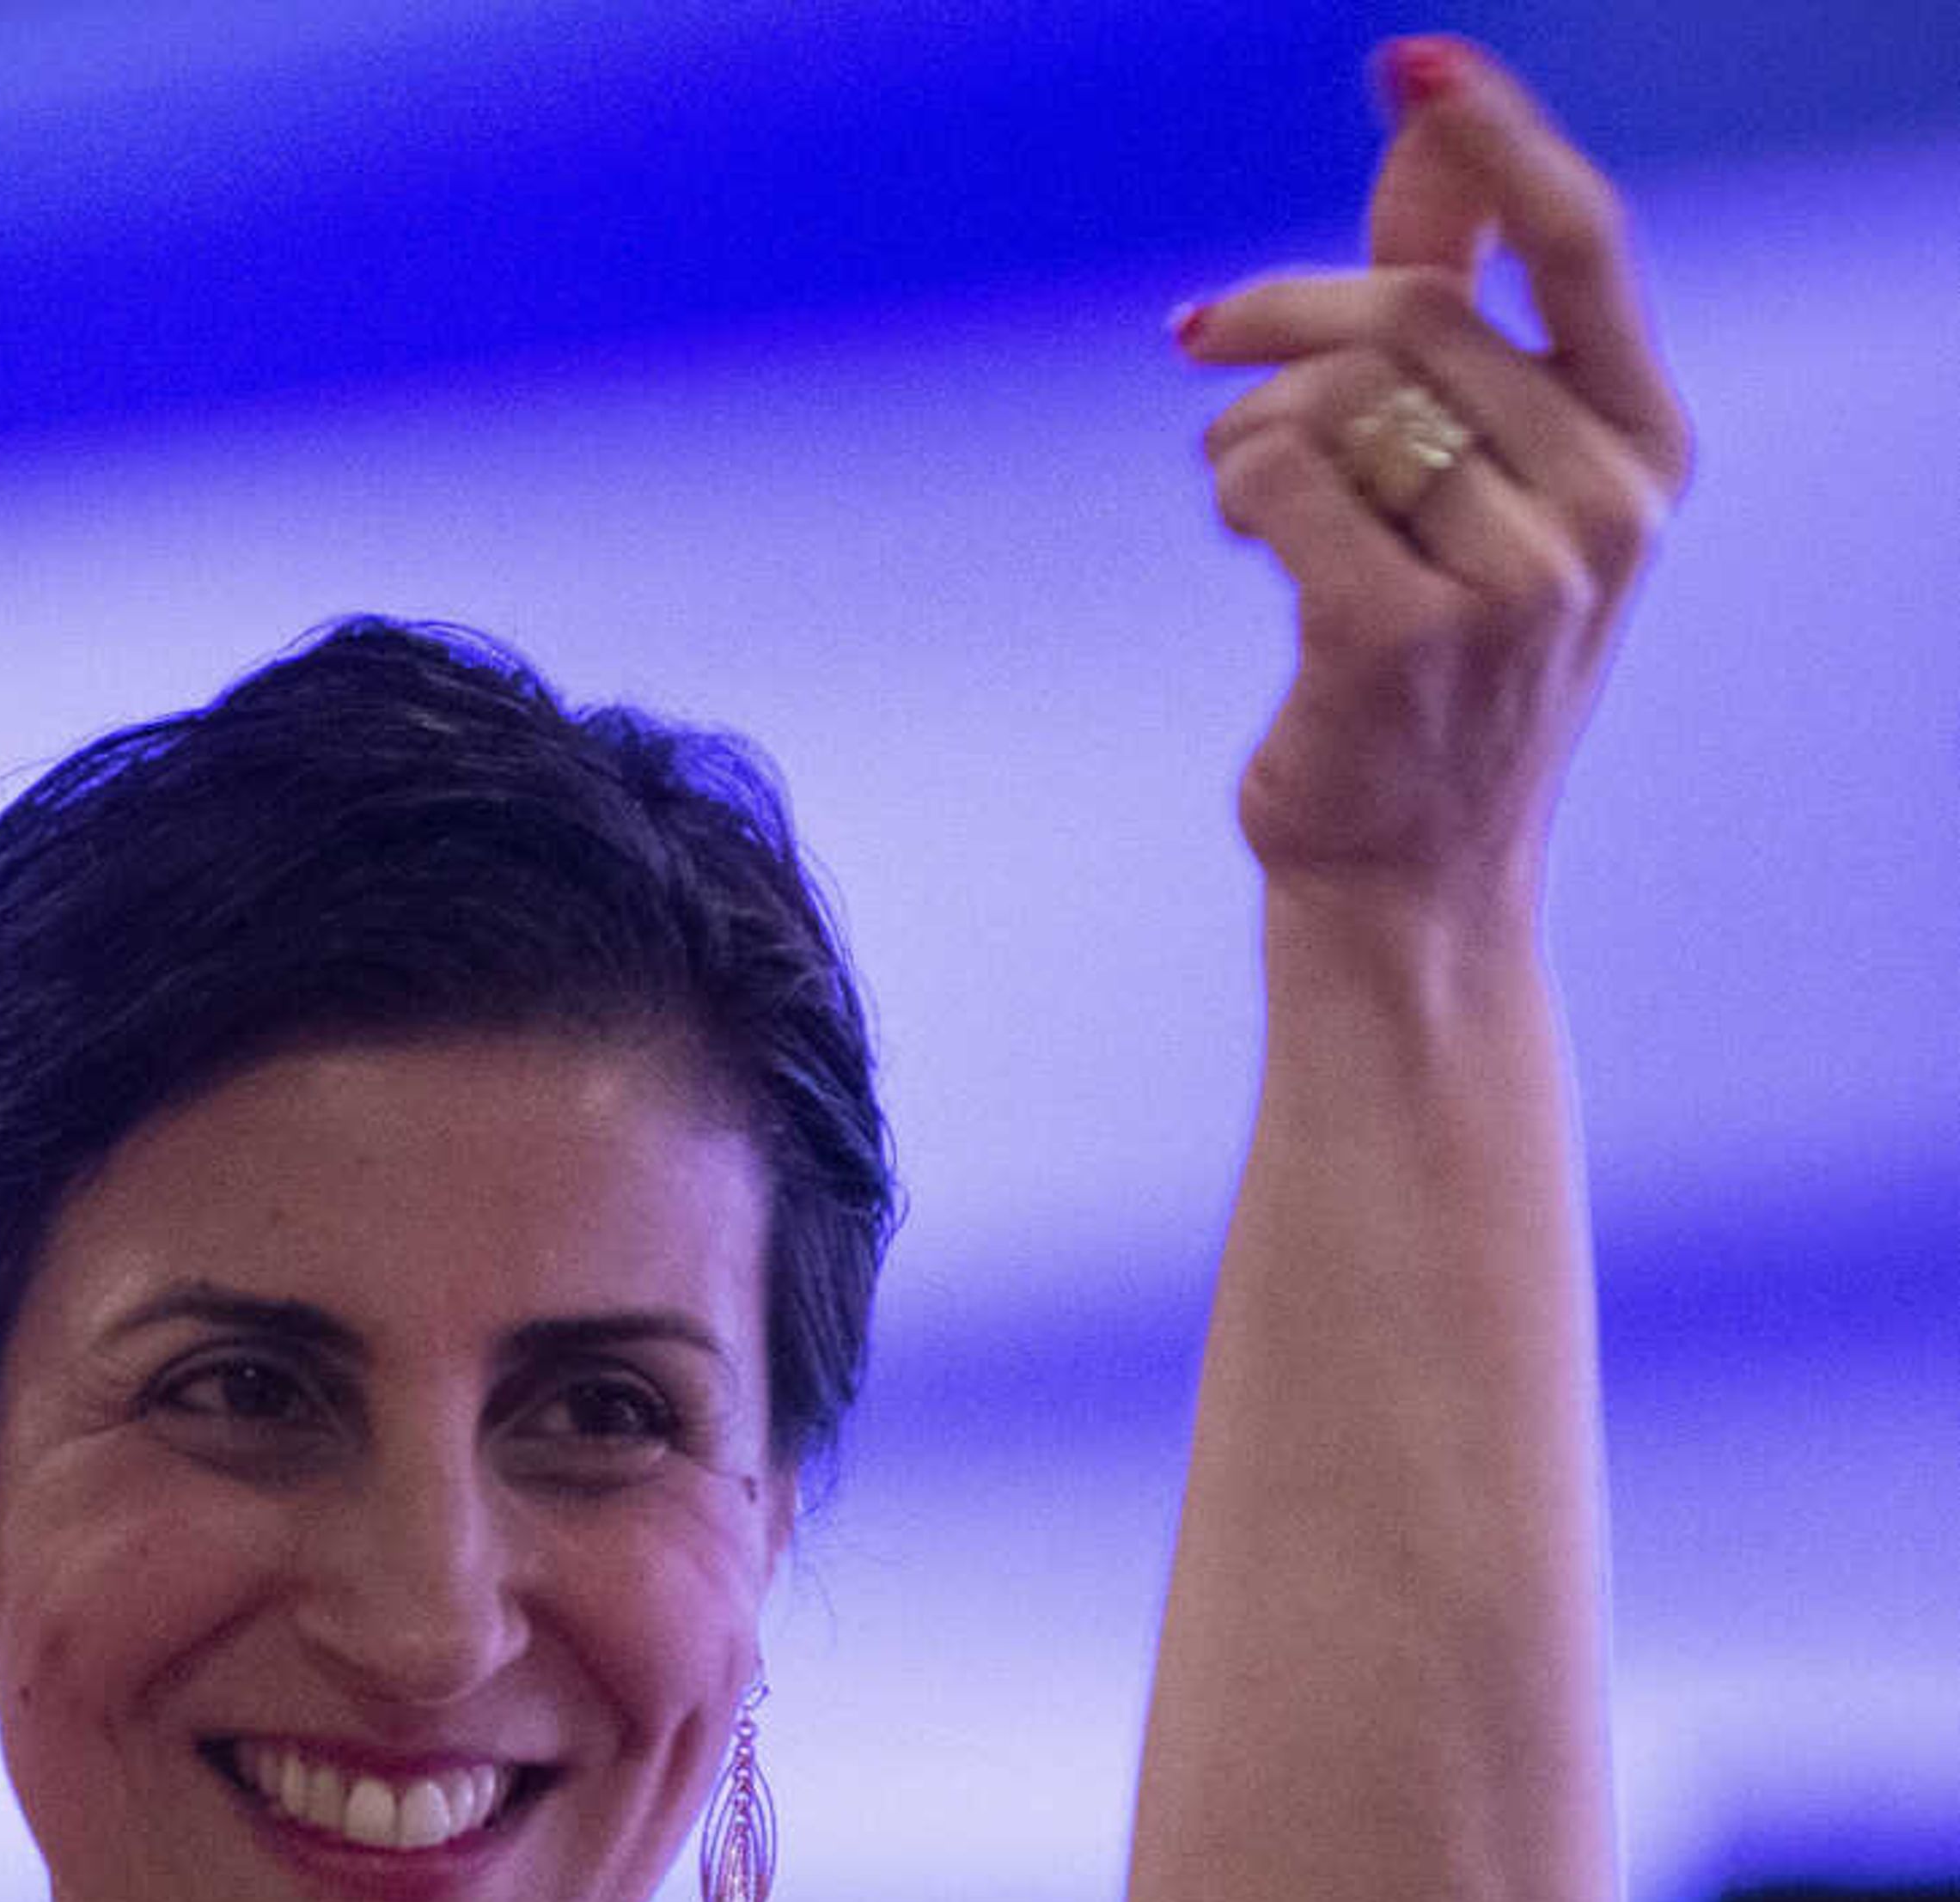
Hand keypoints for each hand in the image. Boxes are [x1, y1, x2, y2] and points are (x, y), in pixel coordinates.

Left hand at [1177, 36, 1691, 907]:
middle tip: (1205, 343)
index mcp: (1640, 446)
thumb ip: (1458, 311)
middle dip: (1283, 318)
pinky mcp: (1398, 634)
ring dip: (1249, 428)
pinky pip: (1274, 478)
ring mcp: (1512, 577)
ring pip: (1335, 398)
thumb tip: (1424, 134)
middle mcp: (1600, 504)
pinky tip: (1242, 536)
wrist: (1410, 877)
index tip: (1408, 64)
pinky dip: (1233, 489)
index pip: (1578, 242)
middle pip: (1411, 315)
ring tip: (1244, 495)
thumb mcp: (1480, 486)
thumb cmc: (1435, 672)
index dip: (1492, 139)